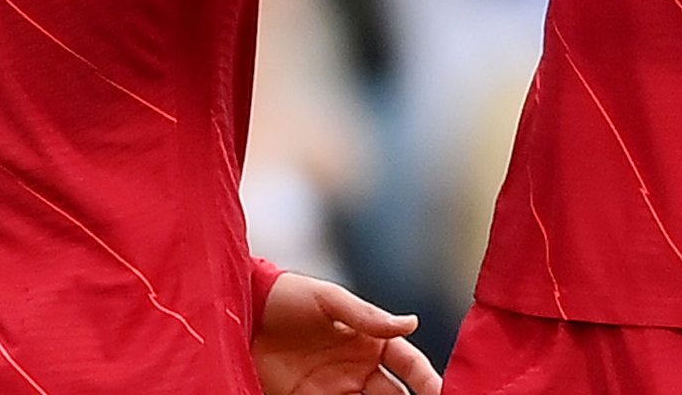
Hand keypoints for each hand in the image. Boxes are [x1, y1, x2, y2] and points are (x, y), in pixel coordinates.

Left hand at [253, 271, 440, 394]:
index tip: (443, 392)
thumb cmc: (285, 296)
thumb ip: (367, 316)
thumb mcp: (327, 299)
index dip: (428, 379)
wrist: (238, 314)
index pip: (408, 363)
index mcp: (368, 338)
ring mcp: (334, 388)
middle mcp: (356, 367)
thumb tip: (412, 322)